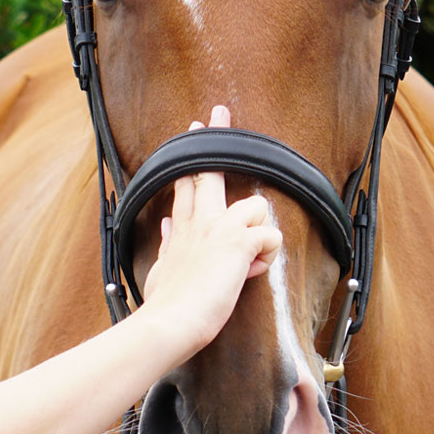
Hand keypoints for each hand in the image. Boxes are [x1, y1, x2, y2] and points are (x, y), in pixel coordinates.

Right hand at [140, 105, 282, 351]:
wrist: (169, 322)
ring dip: (260, 232)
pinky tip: (251, 273)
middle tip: (219, 111)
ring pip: (257, 204)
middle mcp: (200, 221)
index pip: (187, 183)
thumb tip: (167, 226)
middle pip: (210, 170)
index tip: (195, 129)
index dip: (191, 158)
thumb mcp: (161, 268)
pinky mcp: (239, 241)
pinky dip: (267, 257)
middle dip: (218, 138)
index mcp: (182, 228)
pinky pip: (271, 236)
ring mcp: (219, 227)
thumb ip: (169, 244)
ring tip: (248, 261)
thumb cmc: (166, 304)